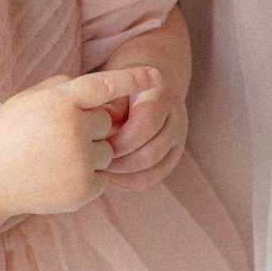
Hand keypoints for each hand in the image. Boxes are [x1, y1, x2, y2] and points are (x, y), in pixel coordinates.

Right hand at [0, 67, 160, 222]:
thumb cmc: (7, 134)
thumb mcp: (29, 99)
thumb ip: (63, 88)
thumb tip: (98, 90)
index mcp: (60, 102)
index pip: (105, 85)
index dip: (133, 78)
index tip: (158, 75)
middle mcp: (74, 129)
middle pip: (107, 122)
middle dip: (90, 128)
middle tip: (57, 137)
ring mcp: (80, 162)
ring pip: (108, 151)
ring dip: (91, 153)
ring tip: (55, 158)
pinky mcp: (84, 190)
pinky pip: (102, 177)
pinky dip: (87, 178)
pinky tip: (57, 176)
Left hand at [103, 72, 188, 192]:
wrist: (148, 89)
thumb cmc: (121, 88)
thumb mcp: (112, 88)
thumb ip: (107, 106)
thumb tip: (100, 128)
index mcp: (161, 96)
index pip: (146, 124)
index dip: (120, 139)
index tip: (96, 142)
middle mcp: (176, 119)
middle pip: (151, 153)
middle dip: (119, 162)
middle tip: (94, 162)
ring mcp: (177, 141)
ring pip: (153, 171)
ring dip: (123, 175)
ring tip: (99, 169)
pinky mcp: (172, 158)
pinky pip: (152, 179)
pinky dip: (129, 182)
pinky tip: (110, 176)